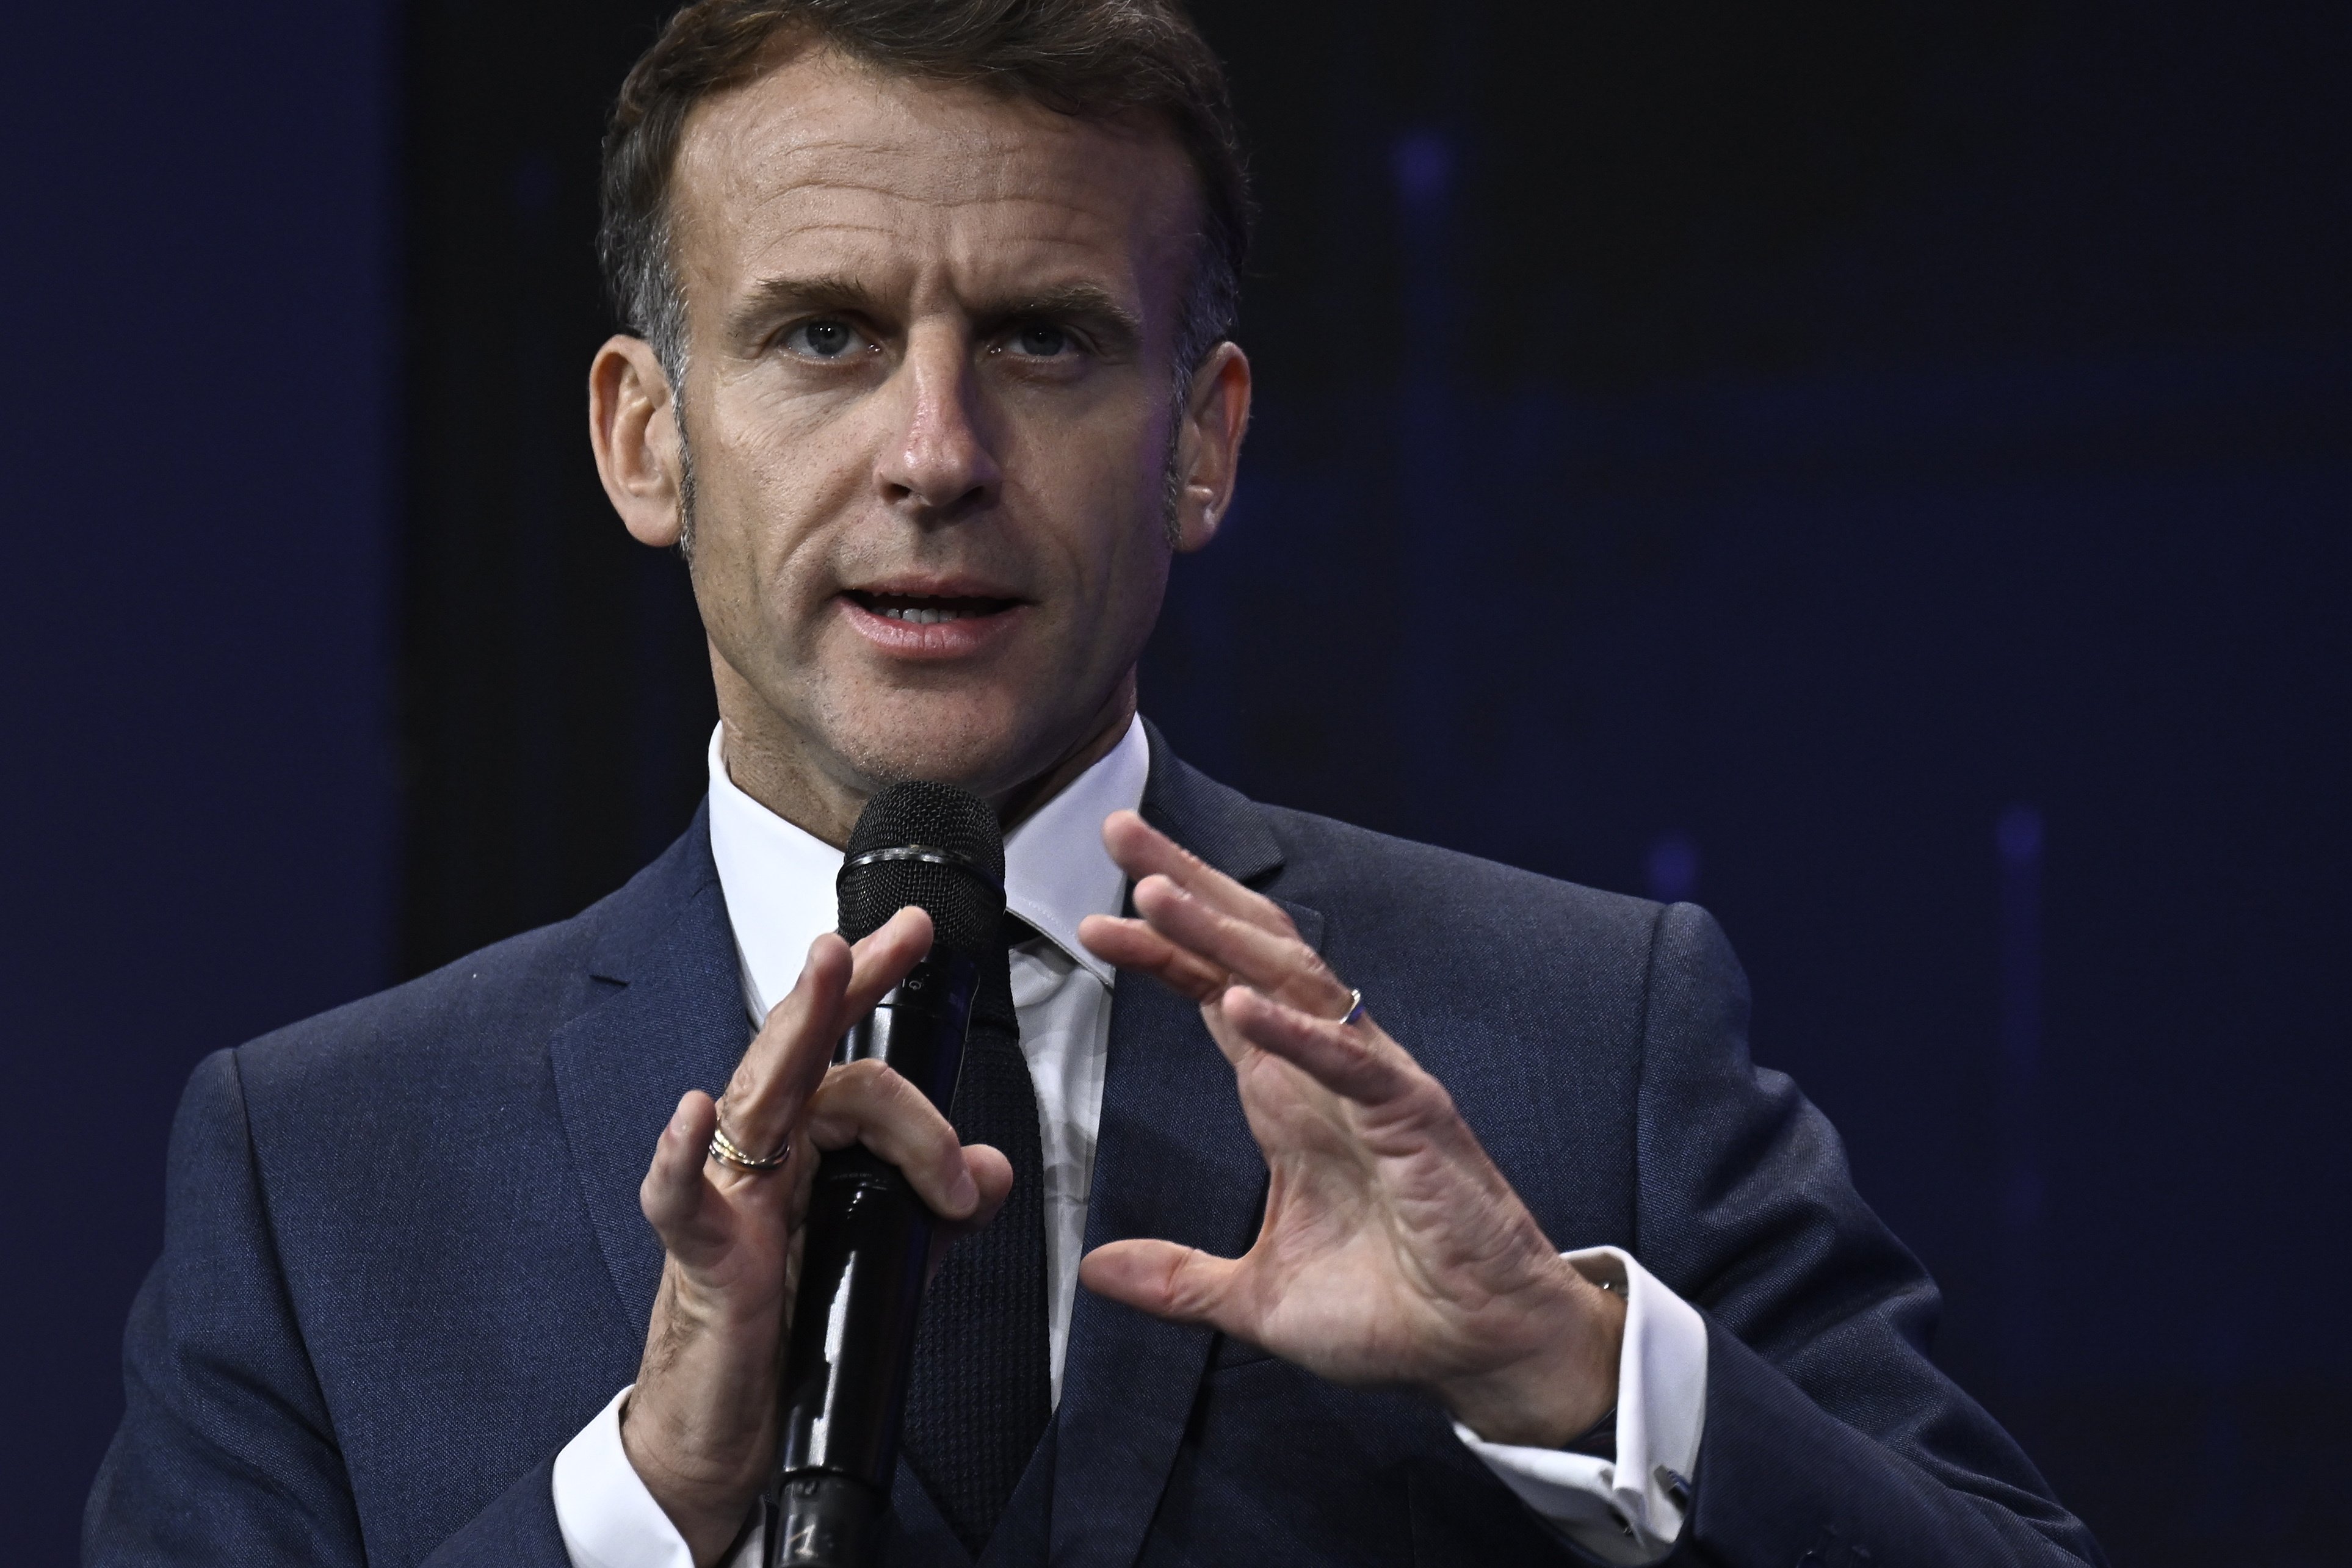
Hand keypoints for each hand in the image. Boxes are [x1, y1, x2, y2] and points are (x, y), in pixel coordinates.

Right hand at [623, 908, 1013, 1564]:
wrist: (723, 1439)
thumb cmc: (790, 1341)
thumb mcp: (885, 1261)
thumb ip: (937, 1211)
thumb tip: (997, 1168)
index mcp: (805, 1150)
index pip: (847, 1057)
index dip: (875, 993)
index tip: (915, 935)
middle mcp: (762, 1159)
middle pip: (803, 1054)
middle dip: (846, 985)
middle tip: (891, 936)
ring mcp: (729, 1202)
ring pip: (762, 1097)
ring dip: (797, 1031)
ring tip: (826, 969)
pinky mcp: (704, 1262)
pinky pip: (682, 1201)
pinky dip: (681, 1159)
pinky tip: (691, 1116)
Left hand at [1077, 812, 1624, 1447]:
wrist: (1482, 1348)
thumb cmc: (1391, 1310)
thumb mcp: (1257, 1297)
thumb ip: (1177, 1278)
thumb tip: (1098, 1271)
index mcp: (1287, 1095)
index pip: (1213, 990)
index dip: (1158, 944)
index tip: (1093, 915)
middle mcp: (1325, 1069)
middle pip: (1248, 950)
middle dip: (1185, 885)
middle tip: (1118, 828)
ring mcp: (1371, 1085)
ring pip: (1292, 981)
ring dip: (1218, 933)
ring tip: (1152, 892)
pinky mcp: (1413, 1120)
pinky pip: (1349, 1061)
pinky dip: (1294, 1031)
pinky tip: (1236, 1006)